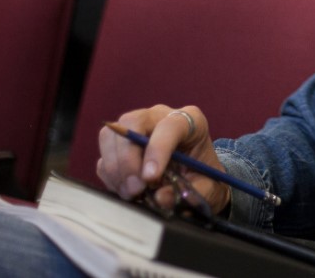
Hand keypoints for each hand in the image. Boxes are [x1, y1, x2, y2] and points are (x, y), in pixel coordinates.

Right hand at [96, 104, 230, 214]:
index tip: (151, 178)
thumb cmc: (205, 178)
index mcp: (190, 121)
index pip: (169, 125)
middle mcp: (160, 117)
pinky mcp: (121, 145)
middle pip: (132, 123)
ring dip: (116, 169)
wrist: (198, 178)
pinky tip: (126, 191)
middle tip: (136, 190)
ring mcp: (138, 128)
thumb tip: (161, 198)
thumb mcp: (209, 188)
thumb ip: (193, 194)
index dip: (157, 149)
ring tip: (132, 194)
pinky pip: (105, 155)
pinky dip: (110, 176)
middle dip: (128, 159)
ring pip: (111, 136)